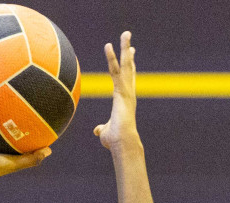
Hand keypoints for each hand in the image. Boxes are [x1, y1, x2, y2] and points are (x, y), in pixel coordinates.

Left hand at [94, 31, 139, 151]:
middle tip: (127, 36)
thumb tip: (97, 130)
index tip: (132, 53)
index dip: (130, 65)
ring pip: (126, 64)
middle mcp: (128, 92)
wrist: (122, 142)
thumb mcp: (106, 132)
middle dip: (128, 50)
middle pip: (129, 67)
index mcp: (124, 99)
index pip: (127, 78)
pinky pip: (116, 70)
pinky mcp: (123, 91)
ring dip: (125, 47)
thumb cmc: (116, 141)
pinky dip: (112, 58)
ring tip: (125, 33)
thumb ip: (102, 128)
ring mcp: (127, 90)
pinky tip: (108, 45)